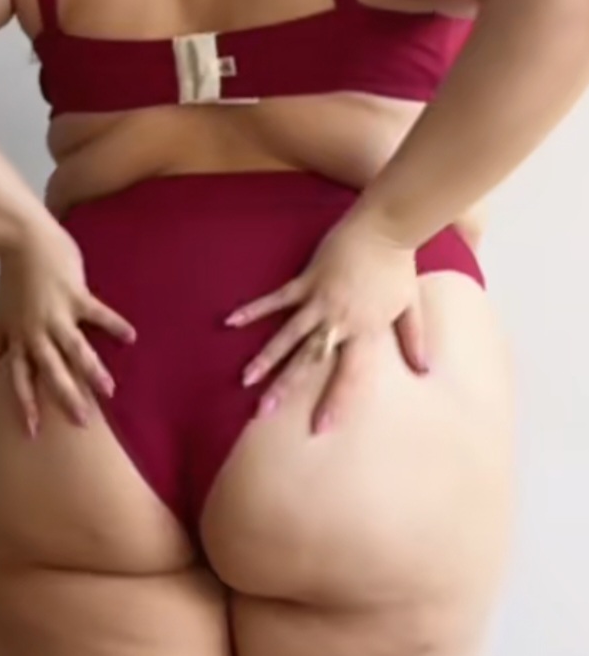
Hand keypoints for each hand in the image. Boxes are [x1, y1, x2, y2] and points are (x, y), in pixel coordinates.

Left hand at [0, 217, 135, 436]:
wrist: (22, 240)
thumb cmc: (15, 278)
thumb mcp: (2, 315)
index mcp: (21, 338)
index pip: (21, 378)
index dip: (26, 405)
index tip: (33, 432)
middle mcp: (37, 331)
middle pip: (51, 371)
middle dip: (66, 397)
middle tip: (82, 422)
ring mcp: (57, 314)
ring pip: (74, 349)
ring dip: (91, 370)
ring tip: (109, 391)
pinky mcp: (75, 295)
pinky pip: (97, 313)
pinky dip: (113, 325)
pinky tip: (130, 337)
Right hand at [226, 211, 428, 433]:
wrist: (387, 227)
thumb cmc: (398, 266)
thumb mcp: (410, 306)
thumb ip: (413, 339)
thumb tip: (424, 370)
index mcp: (365, 331)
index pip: (349, 376)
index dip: (335, 402)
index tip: (321, 428)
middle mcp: (339, 321)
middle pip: (308, 361)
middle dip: (285, 388)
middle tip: (263, 412)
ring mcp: (319, 301)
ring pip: (287, 336)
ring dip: (266, 358)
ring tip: (246, 379)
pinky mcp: (306, 281)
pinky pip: (276, 299)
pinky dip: (254, 310)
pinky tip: (231, 321)